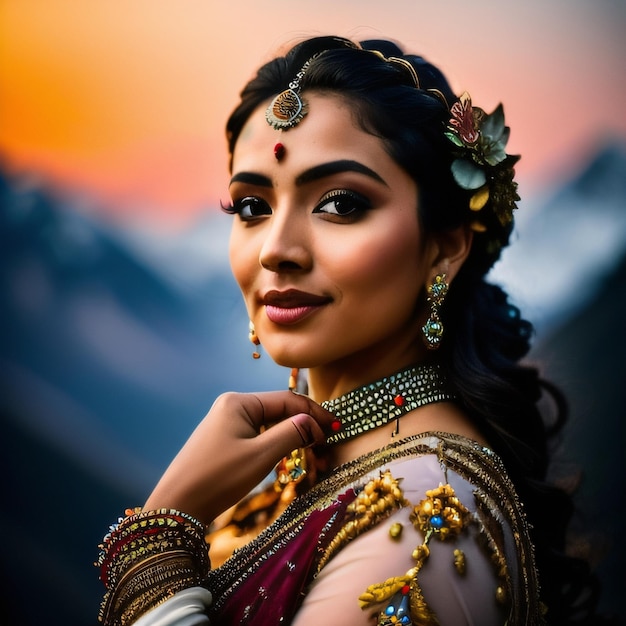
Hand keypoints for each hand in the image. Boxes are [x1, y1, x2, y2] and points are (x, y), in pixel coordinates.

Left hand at [142, 391, 336, 523]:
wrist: (176, 506)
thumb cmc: (218, 478)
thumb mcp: (260, 456)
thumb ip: (291, 434)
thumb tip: (313, 423)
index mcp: (239, 402)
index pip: (287, 400)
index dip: (314, 414)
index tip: (335, 431)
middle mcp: (231, 406)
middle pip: (278, 411)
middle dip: (304, 428)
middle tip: (326, 447)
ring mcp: (225, 423)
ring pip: (268, 425)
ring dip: (291, 438)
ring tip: (313, 455)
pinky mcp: (222, 441)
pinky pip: (256, 436)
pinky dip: (275, 446)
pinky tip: (286, 459)